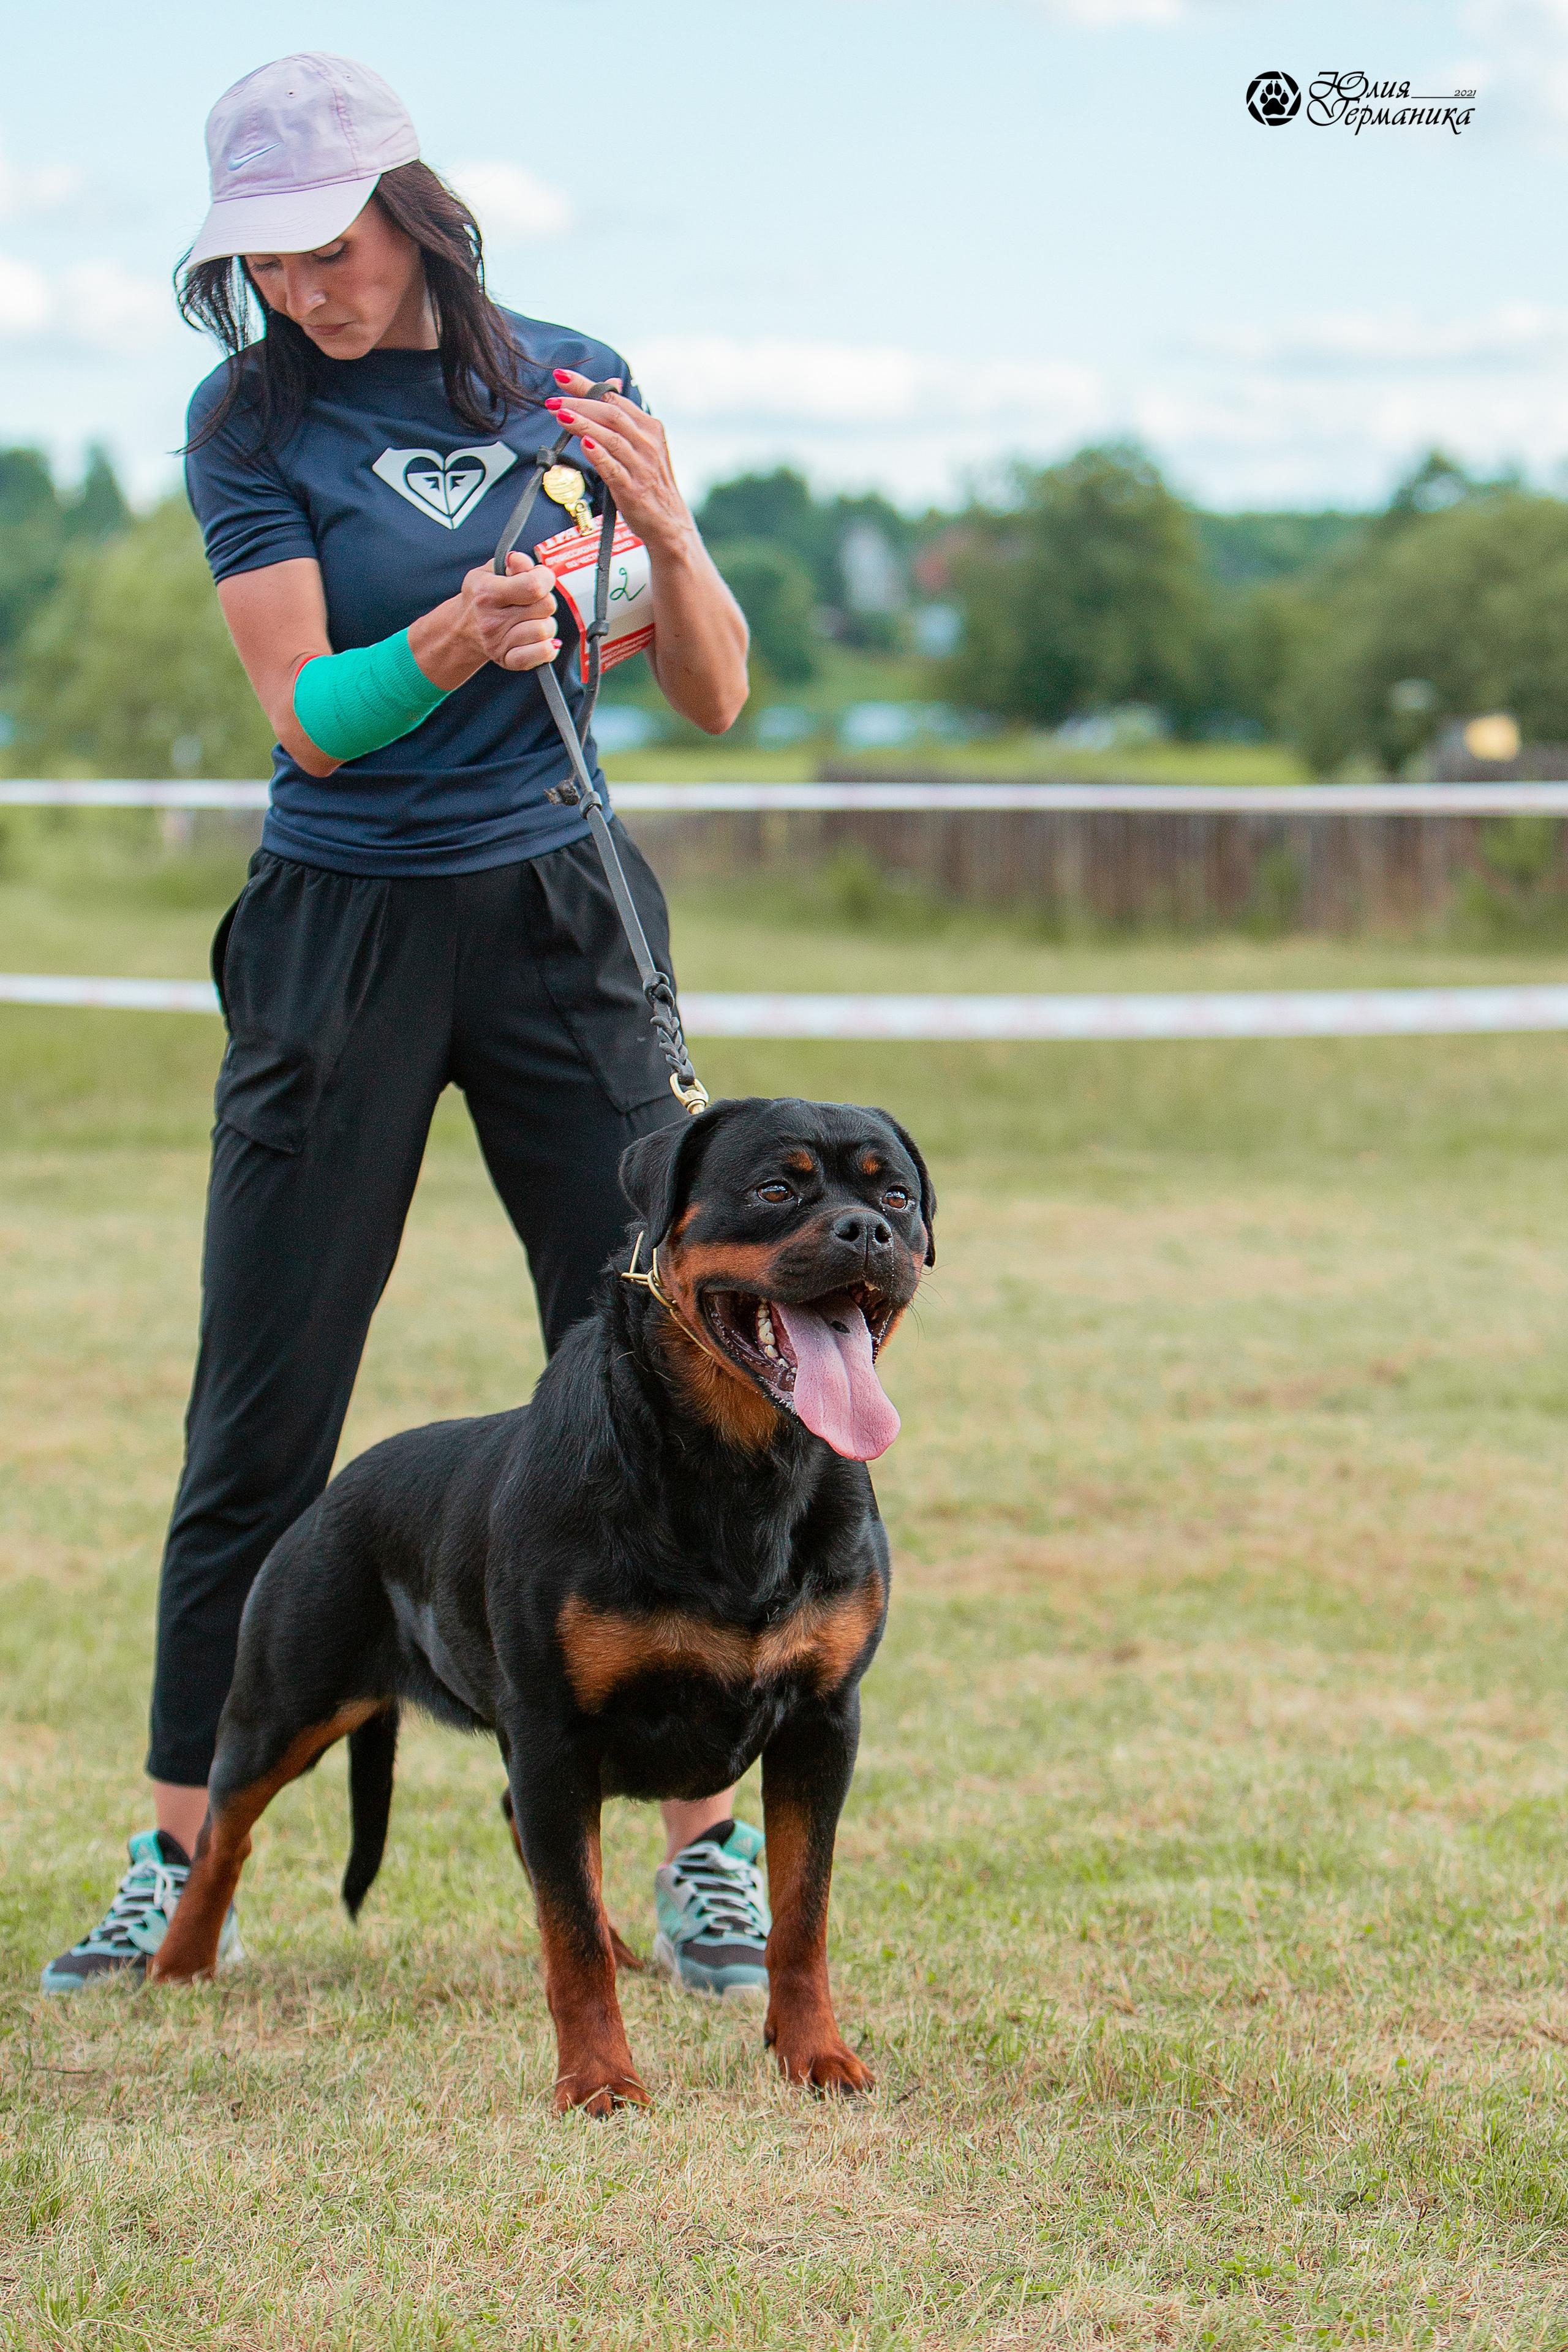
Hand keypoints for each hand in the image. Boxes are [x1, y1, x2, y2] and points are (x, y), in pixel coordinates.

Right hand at [456, 551, 558, 671]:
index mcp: (487, 593)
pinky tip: (538, 639)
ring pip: (546, 629)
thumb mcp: (489, 572)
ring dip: (545, 622)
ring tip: (531, 619)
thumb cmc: (480, 596)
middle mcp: (492, 620)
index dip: (545, 578)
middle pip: (546, 606)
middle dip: (545, 599)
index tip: (541, 577)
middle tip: (532, 601)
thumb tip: (525, 563)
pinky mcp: (507, 660)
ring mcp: (499, 643)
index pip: (533, 586)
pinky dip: (547, 646)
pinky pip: (543, 654)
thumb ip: (513, 563)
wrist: (461, 629)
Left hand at [545, 371, 693, 556]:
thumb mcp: (644, 445)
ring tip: (559, 415)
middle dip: (579, 403)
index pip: (614, 399)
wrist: (669, 523)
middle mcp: (647, 444)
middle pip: (611, 414)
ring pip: (610, 438)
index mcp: (650, 428)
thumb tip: (612, 385)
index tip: (561, 376)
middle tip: (552, 400)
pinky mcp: (633, 490)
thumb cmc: (651, 482)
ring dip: (583, 424)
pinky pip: (613, 469)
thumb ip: (626, 417)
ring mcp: (641, 467)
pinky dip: (598, 455)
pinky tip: (583, 444)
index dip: (587, 386)